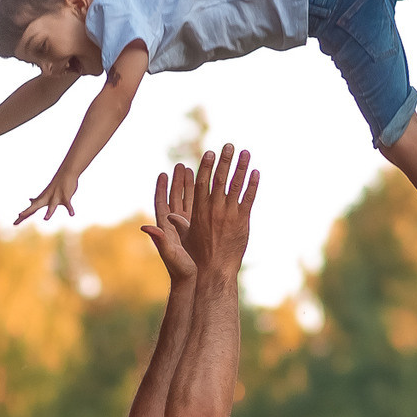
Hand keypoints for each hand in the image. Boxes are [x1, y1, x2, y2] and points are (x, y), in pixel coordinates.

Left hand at [13, 169, 78, 225]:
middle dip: (27, 211)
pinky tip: (72, 214)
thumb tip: (30, 200)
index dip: (23, 215)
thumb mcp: (46, 193)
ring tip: (45, 219)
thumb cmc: (56, 185)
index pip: (31, 209)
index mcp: (42, 200)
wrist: (66, 173)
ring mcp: (56, 197)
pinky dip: (70, 209)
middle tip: (19, 215)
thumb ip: (38, 199)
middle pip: (35, 206)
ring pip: (52, 205)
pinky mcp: (65, 196)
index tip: (14, 223)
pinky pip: (68, 204)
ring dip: (49, 212)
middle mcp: (47, 199)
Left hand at [141, 166, 195, 282]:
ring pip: (186, 202)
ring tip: (192, 171)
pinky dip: (200, 199)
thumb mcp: (170, 253)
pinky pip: (197, 211)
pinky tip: (206, 189)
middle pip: (174, 198)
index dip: (162, 189)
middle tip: (180, 166)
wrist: (191, 281)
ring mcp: (185, 227)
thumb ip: (159, 239)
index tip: (163, 174)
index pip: (162, 203)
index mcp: (165, 228)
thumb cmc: (179, 270)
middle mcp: (174, 225)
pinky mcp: (196, 230)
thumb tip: (144, 227)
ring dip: (188, 187)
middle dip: (177, 182)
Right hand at [179, 144, 256, 281]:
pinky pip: (249, 199)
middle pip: (220, 179)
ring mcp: (229, 214)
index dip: (206, 166)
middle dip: (225, 160)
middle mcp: (214, 209)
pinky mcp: (242, 221)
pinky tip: (256, 172)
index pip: (202, 183)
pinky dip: (253, 185)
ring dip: (241, 167)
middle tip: (229, 145)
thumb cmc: (196, 256)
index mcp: (198, 211)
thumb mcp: (181, 239)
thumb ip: (175, 225)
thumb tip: (160, 219)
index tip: (210, 153)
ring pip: (236, 186)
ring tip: (246, 152)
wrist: (214, 271)